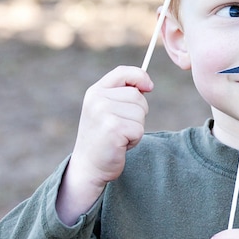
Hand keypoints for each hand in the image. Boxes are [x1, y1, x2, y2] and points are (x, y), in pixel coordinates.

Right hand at [56, 66, 152, 224]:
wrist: (89, 166)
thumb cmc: (104, 136)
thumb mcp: (108, 109)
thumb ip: (123, 92)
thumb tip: (148, 84)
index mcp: (95, 91)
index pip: (124, 72)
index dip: (141, 77)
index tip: (149, 87)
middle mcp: (97, 99)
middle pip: (138, 96)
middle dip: (138, 113)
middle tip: (121, 126)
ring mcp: (103, 113)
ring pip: (140, 113)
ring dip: (136, 127)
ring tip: (119, 135)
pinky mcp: (113, 129)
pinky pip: (139, 129)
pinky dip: (135, 139)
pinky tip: (120, 144)